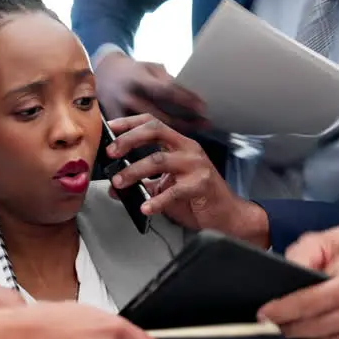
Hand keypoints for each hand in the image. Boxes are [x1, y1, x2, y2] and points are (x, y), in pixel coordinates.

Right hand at [95, 52, 209, 131]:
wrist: (102, 73)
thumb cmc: (132, 70)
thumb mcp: (149, 67)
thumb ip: (166, 79)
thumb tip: (188, 93)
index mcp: (139, 79)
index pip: (166, 90)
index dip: (185, 99)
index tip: (203, 106)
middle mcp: (128, 96)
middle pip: (159, 114)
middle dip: (184, 121)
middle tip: (205, 125)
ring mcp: (119, 112)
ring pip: (148, 129)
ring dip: (172, 133)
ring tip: (193, 136)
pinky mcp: (114, 124)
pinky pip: (135, 136)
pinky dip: (152, 142)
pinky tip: (167, 145)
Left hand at [104, 114, 267, 244]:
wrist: (227, 215)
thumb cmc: (198, 198)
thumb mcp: (165, 187)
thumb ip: (143, 184)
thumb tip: (116, 188)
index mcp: (180, 144)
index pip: (153, 123)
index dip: (130, 123)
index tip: (110, 127)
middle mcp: (189, 149)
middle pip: (155, 131)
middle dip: (129, 139)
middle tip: (111, 152)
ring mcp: (197, 165)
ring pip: (159, 159)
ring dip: (134, 171)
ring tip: (119, 183)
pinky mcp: (201, 184)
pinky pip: (173, 191)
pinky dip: (156, 200)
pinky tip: (145, 207)